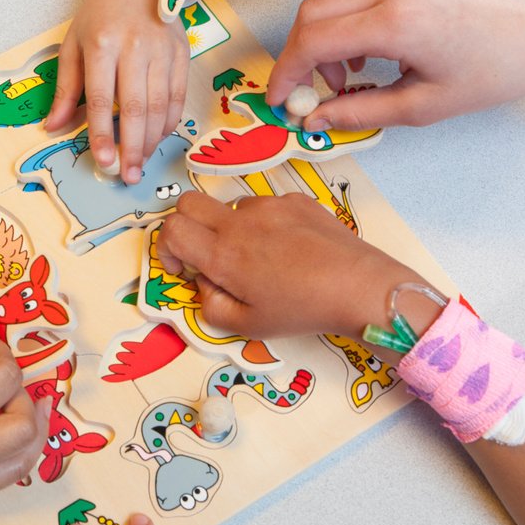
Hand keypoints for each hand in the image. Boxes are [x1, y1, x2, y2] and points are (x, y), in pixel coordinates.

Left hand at [47, 0, 188, 184]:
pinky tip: (158, 138)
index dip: (103, 134)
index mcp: (103, 44)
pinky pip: (178, 96)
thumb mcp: (74, 44)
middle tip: (128, 175)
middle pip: (137, 108)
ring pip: (161, 106)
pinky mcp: (182, 52)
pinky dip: (169, 122)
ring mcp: (162, 50)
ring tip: (141, 163)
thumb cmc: (101, 11)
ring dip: (151, 141)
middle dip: (132, 147)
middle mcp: (135, 47)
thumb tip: (53, 126)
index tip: (103, 161)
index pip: (103, 99)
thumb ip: (66, 88)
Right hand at [157, 192, 420, 339]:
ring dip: (230, 228)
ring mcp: (270, 205)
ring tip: (260, 259)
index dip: (165, 248)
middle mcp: (240, 222)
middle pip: (189, 203)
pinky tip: (290, 250)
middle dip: (185, 226)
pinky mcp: (296, 199)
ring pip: (231, 206)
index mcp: (223, 254)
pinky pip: (266, 207)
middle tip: (204, 254)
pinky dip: (265, 225)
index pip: (170, 229)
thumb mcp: (248, 325)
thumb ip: (210, 305)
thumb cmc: (302, 310)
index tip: (181, 268)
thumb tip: (204, 281)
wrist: (360, 286)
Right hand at [265, 0, 524, 129]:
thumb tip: (315, 118)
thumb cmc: (493, 71)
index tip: (282, 97)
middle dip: (299, 53)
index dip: (287, 71)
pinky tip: (364, 49)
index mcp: (397, 21)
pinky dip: (343, 18)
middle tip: (311, 88)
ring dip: (320, 35)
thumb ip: (359, 111)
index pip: (313, 38)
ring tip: (344, 73)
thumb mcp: (422, 105)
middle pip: (311, 11)